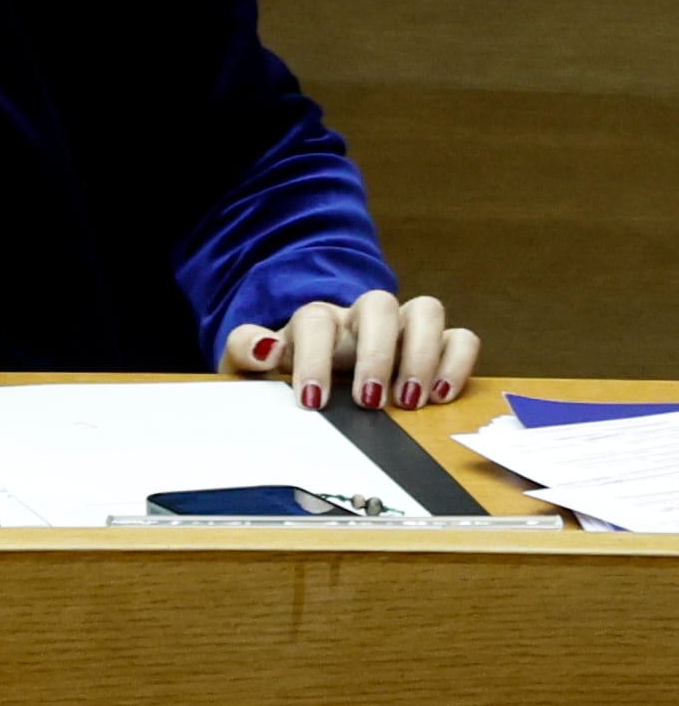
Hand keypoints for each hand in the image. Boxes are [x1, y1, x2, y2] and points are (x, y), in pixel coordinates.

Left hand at [220, 289, 480, 410]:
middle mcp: (362, 317)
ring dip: (423, 354)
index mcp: (316, 320)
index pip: (315, 321)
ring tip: (411, 401)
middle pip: (379, 303)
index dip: (314, 358)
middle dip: (377, 353)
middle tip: (369, 401)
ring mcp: (402, 328)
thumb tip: (267, 348)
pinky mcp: (434, 346)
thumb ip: (244, 350)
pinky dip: (457, 362)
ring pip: (427, 310)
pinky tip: (440, 396)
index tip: (312, 401)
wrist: (311, 376)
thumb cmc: (283, 371)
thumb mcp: (250, 366)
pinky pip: (460, 337)